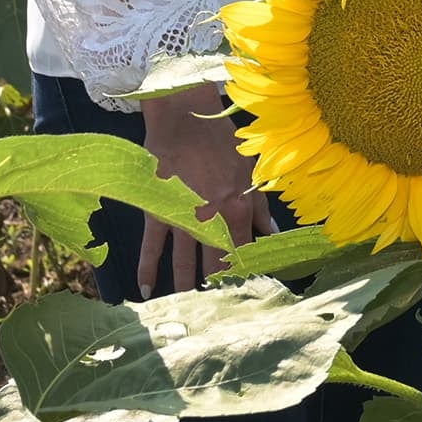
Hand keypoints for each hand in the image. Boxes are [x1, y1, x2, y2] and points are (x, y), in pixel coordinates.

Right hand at [137, 84, 269, 294]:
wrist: (184, 117)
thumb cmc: (220, 139)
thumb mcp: (249, 170)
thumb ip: (260, 206)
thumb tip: (273, 234)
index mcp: (237, 210)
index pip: (242, 251)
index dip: (243, 272)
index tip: (243, 289)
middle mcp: (210, 220)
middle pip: (214, 262)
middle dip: (216, 285)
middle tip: (216, 304)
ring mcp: (181, 218)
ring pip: (184, 261)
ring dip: (186, 283)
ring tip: (187, 303)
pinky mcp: (157, 210)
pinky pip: (152, 246)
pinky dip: (148, 268)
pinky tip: (148, 288)